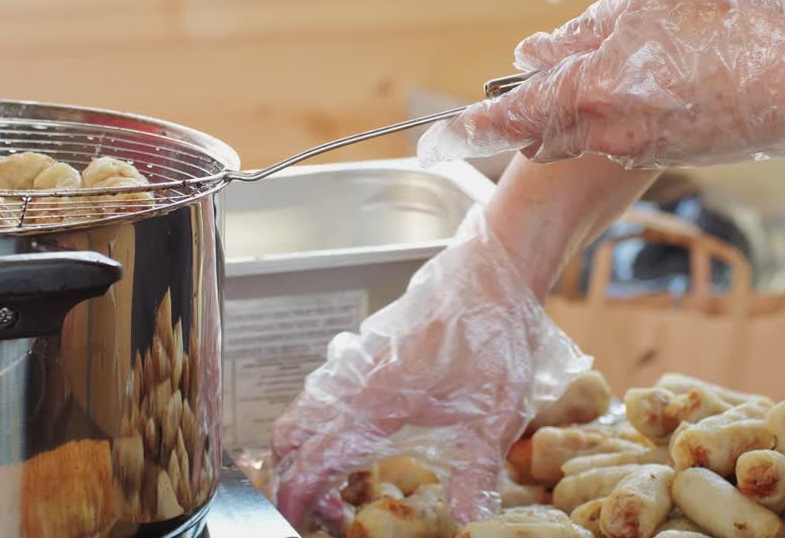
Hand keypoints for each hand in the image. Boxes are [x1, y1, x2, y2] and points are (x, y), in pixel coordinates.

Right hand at [268, 205, 590, 530]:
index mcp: (377, 399)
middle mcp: (354, 379)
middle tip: (327, 508)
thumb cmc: (492, 333)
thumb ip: (475, 472)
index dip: (298, 496)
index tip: (294, 521)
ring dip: (307, 448)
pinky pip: (324, 390)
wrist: (490, 273)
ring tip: (345, 478)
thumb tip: (466, 521)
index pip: (315, 458)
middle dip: (291, 475)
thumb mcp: (495, 412)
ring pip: (302, 409)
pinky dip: (323, 420)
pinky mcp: (365, 350)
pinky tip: (360, 433)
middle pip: (289, 434)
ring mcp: (354, 360)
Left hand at [418, 0, 784, 169]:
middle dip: (525, 118)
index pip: (514, 116)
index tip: (448, 132)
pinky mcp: (661, 157)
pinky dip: (608, 121)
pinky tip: (639, 90)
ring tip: (597, 76)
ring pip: (579, 139)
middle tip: (527, 88)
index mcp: (589, 92)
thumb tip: (531, 53)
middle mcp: (604, 133)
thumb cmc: (720, 31)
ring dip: (569, 118)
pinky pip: (615, 141)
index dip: (477, 126)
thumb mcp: (640, 13)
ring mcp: (634, 151)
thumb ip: (576, 38)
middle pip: (541, 136)